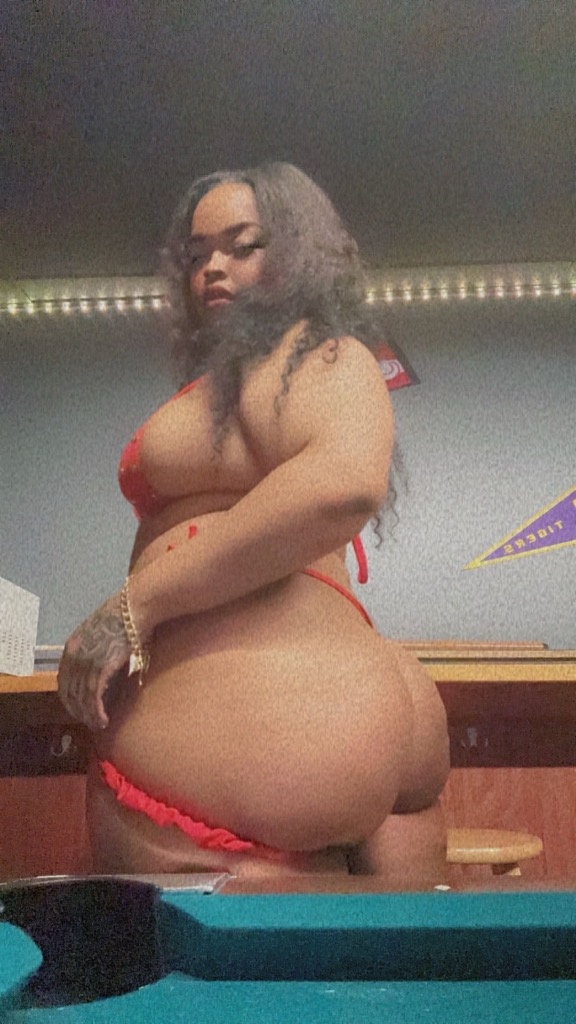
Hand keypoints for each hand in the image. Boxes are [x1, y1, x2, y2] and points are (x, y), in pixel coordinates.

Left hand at [57, 592, 131, 730]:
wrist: (135, 606)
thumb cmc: (124, 616)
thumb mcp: (101, 633)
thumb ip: (95, 650)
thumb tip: (102, 666)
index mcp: (72, 646)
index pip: (63, 680)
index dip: (69, 698)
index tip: (77, 708)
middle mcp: (74, 655)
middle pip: (69, 692)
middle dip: (77, 710)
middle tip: (88, 722)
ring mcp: (87, 661)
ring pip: (82, 697)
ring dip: (89, 715)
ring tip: (97, 725)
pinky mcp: (101, 667)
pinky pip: (94, 697)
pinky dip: (97, 712)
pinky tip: (103, 721)